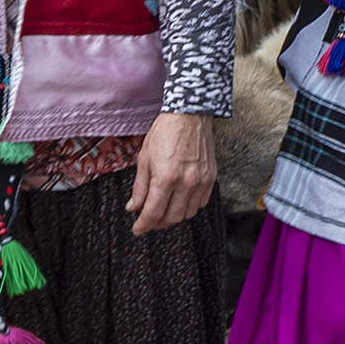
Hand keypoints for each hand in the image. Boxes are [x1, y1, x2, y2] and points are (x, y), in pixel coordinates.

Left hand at [126, 111, 216, 233]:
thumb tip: (134, 207)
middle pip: (171, 218)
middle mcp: (185, 182)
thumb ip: (140, 187)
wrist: (189, 114)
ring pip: (187, 214)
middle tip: (148, 220)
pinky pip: (200, 204)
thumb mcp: (144, 158)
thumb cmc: (165, 132)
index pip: (153, 213)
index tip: (138, 229)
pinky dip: (189, 207)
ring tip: (164, 210)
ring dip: (173, 217)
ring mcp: (200, 181)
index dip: (143, 225)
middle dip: (157, 223)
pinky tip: (180, 200)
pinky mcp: (210, 178)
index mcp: (165, 177)